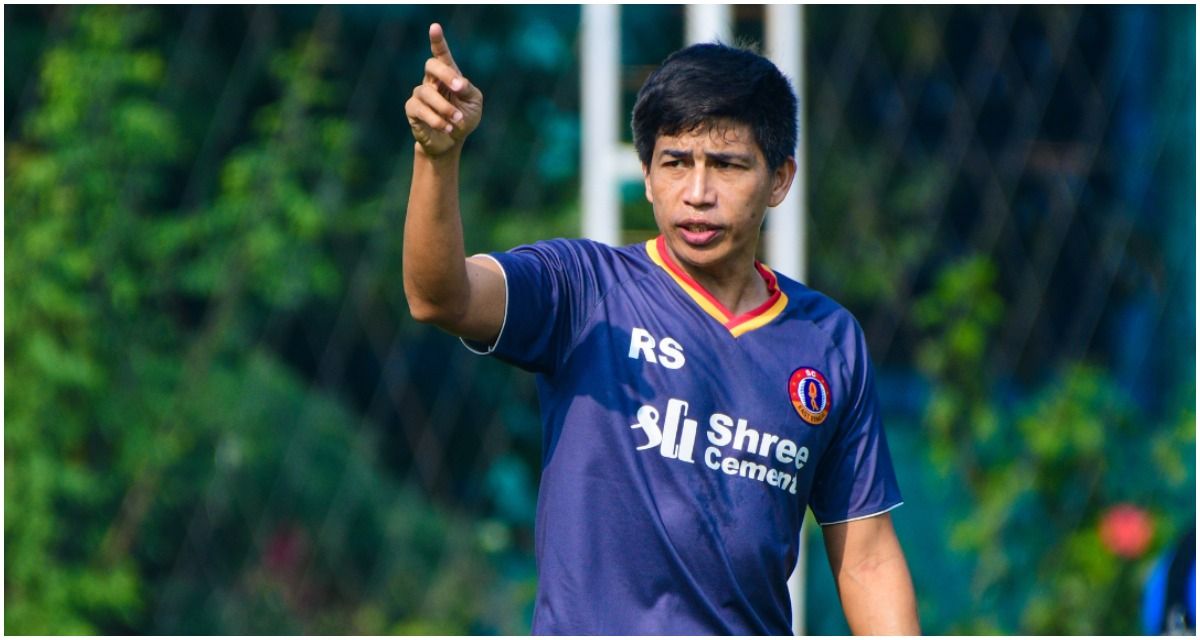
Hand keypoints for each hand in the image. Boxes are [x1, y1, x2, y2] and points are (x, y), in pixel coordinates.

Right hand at [406, 23, 482, 156]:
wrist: (451, 142)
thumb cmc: (464, 118)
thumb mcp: (473, 103)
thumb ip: (467, 89)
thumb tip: (458, 82)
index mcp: (448, 75)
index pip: (441, 55)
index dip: (437, 41)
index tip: (435, 27)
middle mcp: (432, 81)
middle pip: (431, 66)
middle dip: (445, 74)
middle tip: (459, 88)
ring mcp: (420, 94)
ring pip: (427, 92)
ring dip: (446, 107)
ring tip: (457, 119)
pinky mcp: (413, 110)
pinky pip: (421, 110)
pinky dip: (437, 119)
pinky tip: (447, 127)